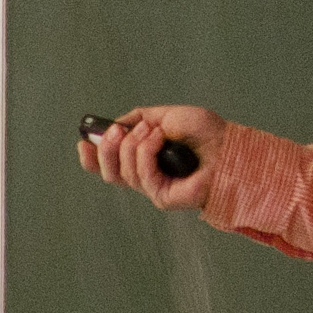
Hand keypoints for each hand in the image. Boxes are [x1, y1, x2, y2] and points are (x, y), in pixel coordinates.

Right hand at [77, 103, 226, 213]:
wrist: (229, 146)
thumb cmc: (207, 134)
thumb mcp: (166, 115)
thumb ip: (138, 119)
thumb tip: (115, 125)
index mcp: (144, 160)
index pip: (109, 166)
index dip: (92, 156)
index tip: (84, 141)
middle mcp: (147, 176)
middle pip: (109, 173)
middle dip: (107, 149)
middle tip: (116, 132)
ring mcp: (154, 188)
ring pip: (122, 173)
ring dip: (133, 145)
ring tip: (152, 130)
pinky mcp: (163, 196)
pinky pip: (142, 175)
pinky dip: (146, 152)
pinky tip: (159, 139)